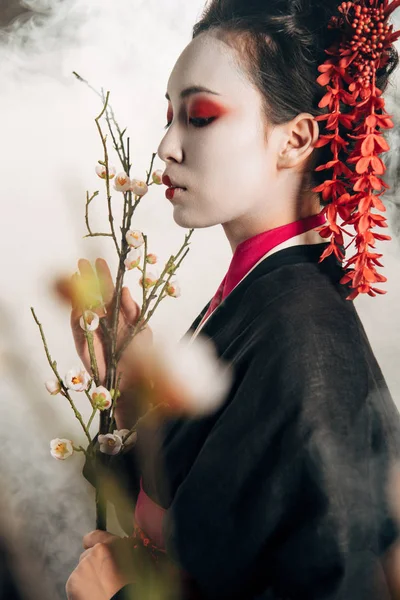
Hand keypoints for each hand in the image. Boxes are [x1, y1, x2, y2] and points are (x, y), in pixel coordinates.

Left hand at [66, 530, 135, 599]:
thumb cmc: (132, 584)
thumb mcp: (137, 561)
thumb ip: (127, 549)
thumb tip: (129, 545)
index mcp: (107, 545)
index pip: (93, 535)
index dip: (93, 542)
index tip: (96, 549)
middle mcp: (90, 554)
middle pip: (87, 554)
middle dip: (94, 562)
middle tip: (105, 575)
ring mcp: (79, 570)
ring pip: (82, 570)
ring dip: (89, 575)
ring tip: (100, 587)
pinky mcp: (71, 585)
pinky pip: (76, 583)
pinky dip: (82, 588)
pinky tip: (93, 594)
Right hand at [70, 258, 152, 392]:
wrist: (134, 383)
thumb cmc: (142, 359)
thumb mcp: (143, 330)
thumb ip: (134, 311)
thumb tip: (125, 291)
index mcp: (120, 315)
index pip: (110, 292)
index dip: (105, 277)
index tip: (100, 261)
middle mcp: (105, 320)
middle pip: (93, 295)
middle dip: (88, 278)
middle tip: (83, 261)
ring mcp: (93, 330)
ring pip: (82, 306)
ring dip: (78, 290)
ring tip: (76, 274)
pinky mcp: (83, 342)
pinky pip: (77, 324)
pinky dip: (76, 310)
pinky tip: (76, 297)